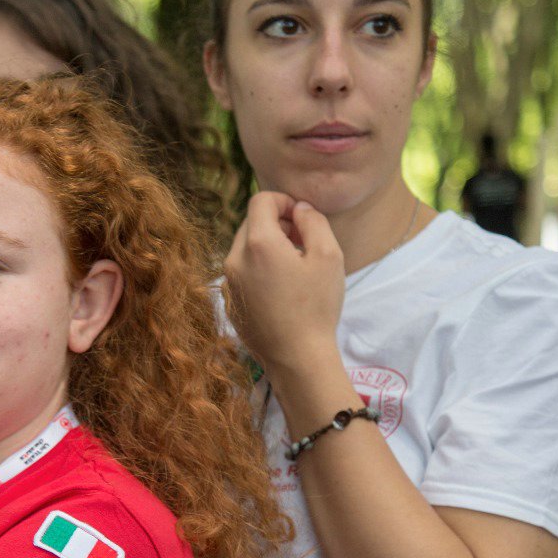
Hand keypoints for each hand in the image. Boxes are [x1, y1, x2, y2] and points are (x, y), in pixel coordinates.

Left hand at [224, 193, 344, 379]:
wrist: (296, 358)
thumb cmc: (316, 307)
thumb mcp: (328, 255)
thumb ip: (313, 220)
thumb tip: (299, 208)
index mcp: (257, 243)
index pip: (260, 200)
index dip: (284, 201)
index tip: (301, 218)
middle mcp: (234, 259)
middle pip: (251, 223)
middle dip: (276, 224)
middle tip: (302, 244)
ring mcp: (228, 283)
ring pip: (245, 248)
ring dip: (267, 247)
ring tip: (294, 268)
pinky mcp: (229, 302)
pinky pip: (242, 273)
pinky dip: (259, 270)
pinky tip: (281, 291)